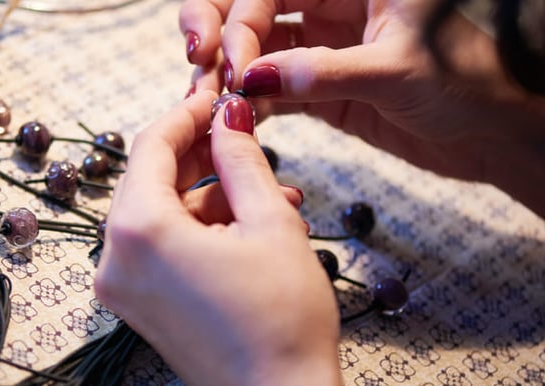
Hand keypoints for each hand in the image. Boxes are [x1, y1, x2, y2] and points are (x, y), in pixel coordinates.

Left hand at [94, 91, 341, 385]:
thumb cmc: (281, 320)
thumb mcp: (270, 223)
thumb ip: (241, 159)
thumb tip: (229, 116)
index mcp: (139, 231)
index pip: (151, 147)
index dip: (187, 115)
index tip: (216, 97)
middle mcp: (114, 259)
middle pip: (150, 180)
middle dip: (200, 156)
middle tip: (241, 137)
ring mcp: (123, 286)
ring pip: (161, 214)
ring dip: (210, 196)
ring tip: (272, 194)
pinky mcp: (139, 305)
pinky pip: (162, 247)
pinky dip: (200, 230)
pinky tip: (250, 225)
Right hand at [180, 0, 544, 216]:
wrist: (497, 133)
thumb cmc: (473, 82)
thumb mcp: (397, 70)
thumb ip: (324, 73)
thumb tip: (254, 77)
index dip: (242, 14)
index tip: (234, 60)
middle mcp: (333, 8)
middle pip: (256, 7)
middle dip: (222, 32)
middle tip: (203, 65)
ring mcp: (325, 50)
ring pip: (260, 49)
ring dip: (231, 71)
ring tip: (211, 100)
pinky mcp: (324, 90)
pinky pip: (275, 88)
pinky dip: (253, 101)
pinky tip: (238, 116)